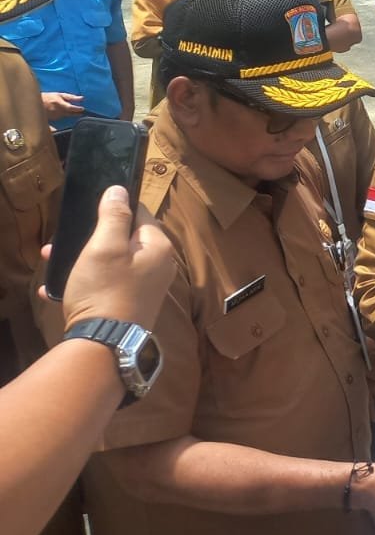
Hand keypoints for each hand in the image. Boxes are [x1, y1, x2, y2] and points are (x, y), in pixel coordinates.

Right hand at [42, 91, 84, 118]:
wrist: (35, 102)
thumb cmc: (49, 97)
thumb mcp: (60, 95)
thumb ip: (71, 97)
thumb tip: (82, 98)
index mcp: (59, 104)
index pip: (70, 108)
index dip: (77, 109)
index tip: (82, 109)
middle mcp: (57, 111)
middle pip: (69, 113)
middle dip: (76, 112)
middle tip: (80, 111)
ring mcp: (54, 116)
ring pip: (66, 116)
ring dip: (68, 113)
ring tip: (63, 108)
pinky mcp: (52, 120)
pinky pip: (61, 118)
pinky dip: (62, 115)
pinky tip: (58, 111)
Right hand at [48, 186, 174, 329]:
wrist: (104, 344)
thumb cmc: (105, 289)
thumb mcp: (105, 246)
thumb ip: (113, 216)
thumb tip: (120, 189)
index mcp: (159, 247)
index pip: (141, 214)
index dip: (116, 209)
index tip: (90, 211)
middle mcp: (159, 266)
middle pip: (125, 239)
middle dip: (92, 237)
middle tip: (64, 241)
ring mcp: (146, 287)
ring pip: (112, 262)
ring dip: (83, 259)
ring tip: (54, 259)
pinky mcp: (131, 305)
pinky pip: (106, 285)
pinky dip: (84, 282)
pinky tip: (57, 288)